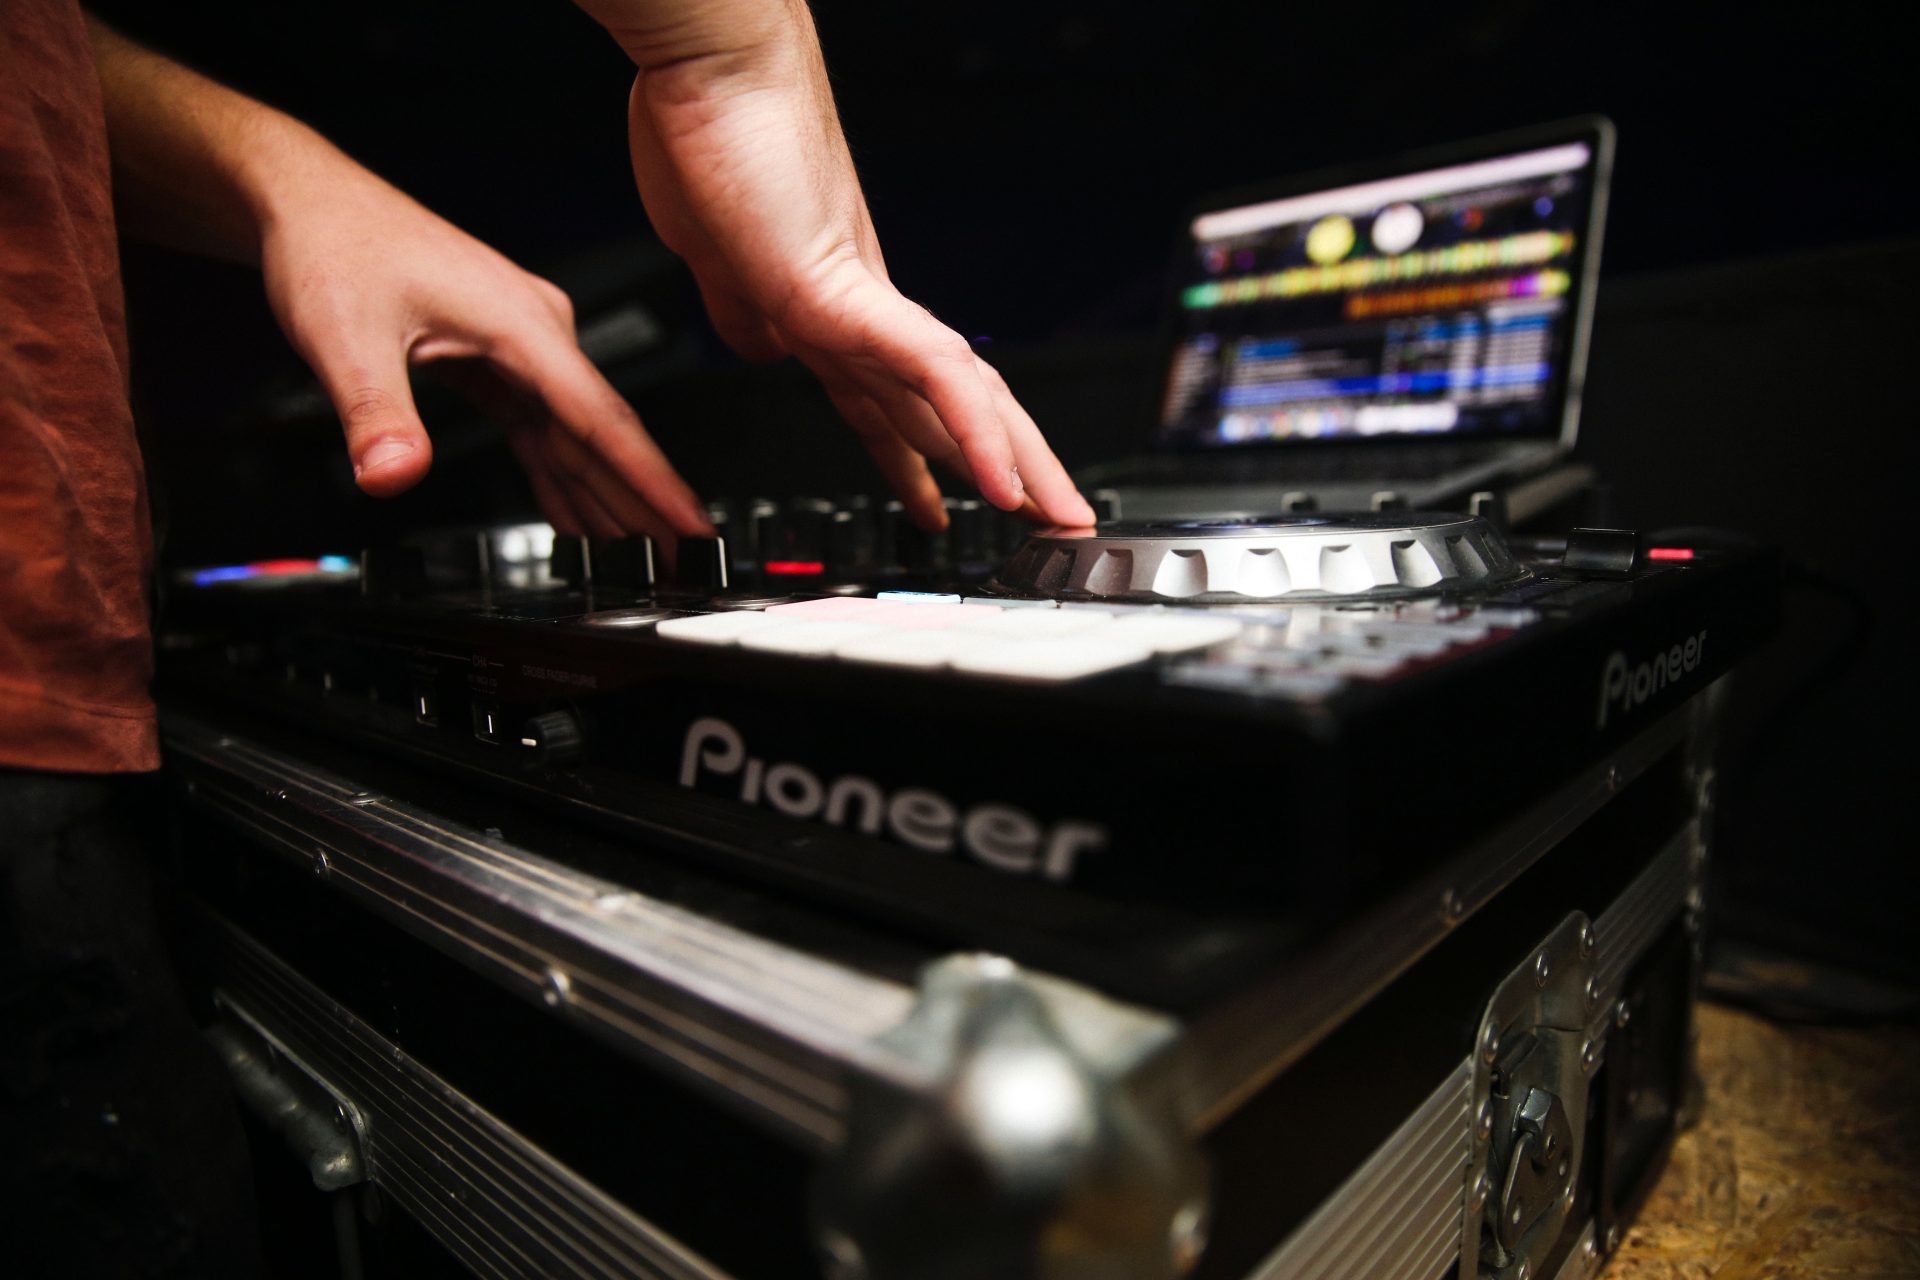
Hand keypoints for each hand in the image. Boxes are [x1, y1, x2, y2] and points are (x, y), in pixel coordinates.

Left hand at [257, 171, 711, 543]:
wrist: (307, 201)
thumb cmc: (334, 244)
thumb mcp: (346, 336)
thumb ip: (376, 412)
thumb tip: (392, 475)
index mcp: (522, 324)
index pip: (602, 420)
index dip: (650, 480)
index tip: (689, 524)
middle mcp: (536, 332)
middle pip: (602, 434)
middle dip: (642, 503)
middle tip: (682, 562)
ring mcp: (520, 345)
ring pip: (575, 435)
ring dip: (605, 494)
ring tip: (641, 554)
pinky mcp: (497, 356)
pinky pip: (542, 427)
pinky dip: (560, 473)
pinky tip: (579, 515)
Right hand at [585, 0, 1096, 530]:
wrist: (712, 66)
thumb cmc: (711, 141)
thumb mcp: (723, 264)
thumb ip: (749, 313)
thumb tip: (765, 349)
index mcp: (835, 311)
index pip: (901, 403)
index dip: (932, 457)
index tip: (954, 506)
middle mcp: (864, 315)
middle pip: (954, 409)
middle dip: (1007, 472)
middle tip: (1055, 520)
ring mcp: (863, 306)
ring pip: (963, 399)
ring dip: (1018, 465)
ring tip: (1057, 516)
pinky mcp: (849, 295)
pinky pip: (930, 374)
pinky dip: (972, 432)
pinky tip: (1002, 482)